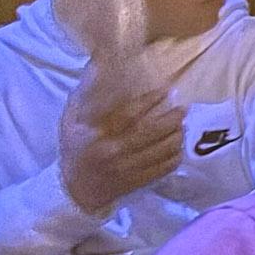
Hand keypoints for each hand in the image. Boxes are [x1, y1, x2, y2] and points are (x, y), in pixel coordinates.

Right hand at [57, 76, 182, 212]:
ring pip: (162, 150)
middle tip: (184, 107)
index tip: (166, 90)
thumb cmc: (74, 149)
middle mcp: (114, 152)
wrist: (75, 189)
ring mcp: (128, 169)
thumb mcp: (70, 121)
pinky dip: (176, 155)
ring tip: (182, 124)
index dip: (150, 101)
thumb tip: (96, 65)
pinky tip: (179, 144)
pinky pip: (165, 168)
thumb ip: (83, 96)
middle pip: (151, 132)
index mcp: (97, 135)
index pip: (129, 115)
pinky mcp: (139, 181)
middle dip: (172, 118)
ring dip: (177, 135)